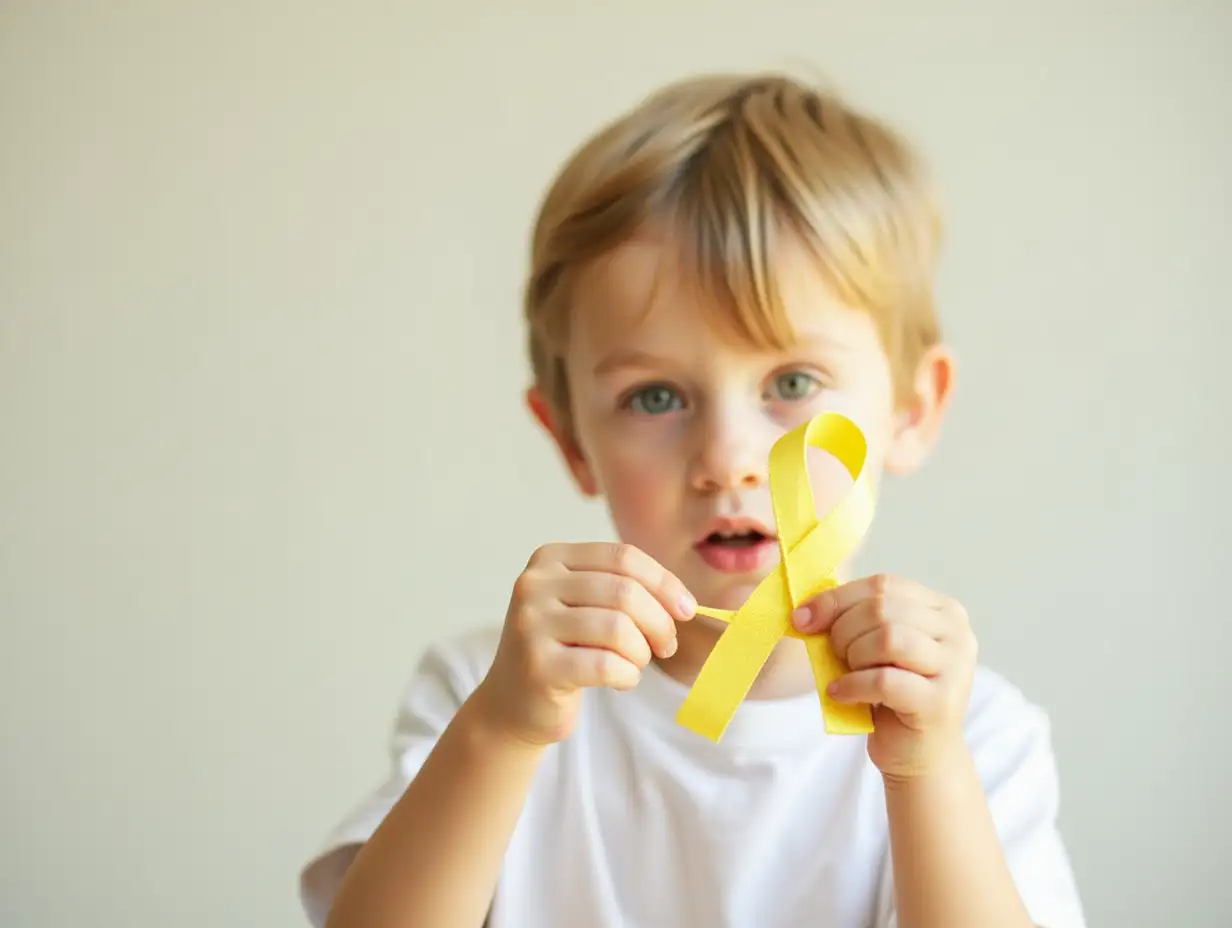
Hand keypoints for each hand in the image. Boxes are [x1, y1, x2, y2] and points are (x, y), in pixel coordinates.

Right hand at [475, 542, 696, 745]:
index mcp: (550, 559)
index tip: (687, 609)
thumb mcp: (586, 605)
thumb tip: (683, 602)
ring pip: (618, 628)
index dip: (664, 582)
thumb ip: (624, 590)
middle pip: (624, 591)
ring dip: (642, 652)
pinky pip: (607, 665)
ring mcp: (532, 624)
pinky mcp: (538, 665)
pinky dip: (628, 675)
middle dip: (659, 622)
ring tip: (636, 664)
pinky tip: (621, 680)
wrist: (513, 702)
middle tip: (666, 646)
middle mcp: (534, 584)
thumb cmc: (563, 650)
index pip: (623, 557)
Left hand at [792, 574, 976, 779]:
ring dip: (852, 656)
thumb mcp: (873, 647)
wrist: (918, 754)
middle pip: (883, 608)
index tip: (802, 618)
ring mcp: (954, 667)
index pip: (883, 585)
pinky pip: (884, 680)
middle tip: (832, 655)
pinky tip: (840, 693)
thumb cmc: (891, 696)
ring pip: (888, 638)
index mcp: (942, 609)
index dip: (837, 599)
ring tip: (844, 674)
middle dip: (843, 630)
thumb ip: (853, 619)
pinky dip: (853, 684)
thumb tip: (805, 609)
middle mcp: (956, 632)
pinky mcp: (940, 702)